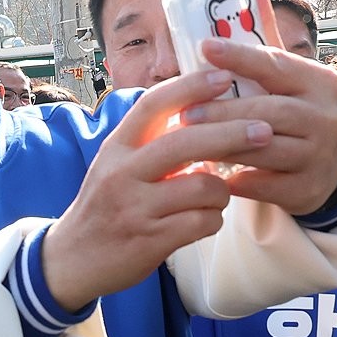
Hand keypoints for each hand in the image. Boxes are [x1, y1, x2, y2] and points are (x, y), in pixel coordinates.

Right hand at [43, 68, 272, 310]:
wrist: (72, 259)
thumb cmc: (103, 207)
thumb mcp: (114, 165)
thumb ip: (149, 142)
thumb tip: (199, 112)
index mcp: (115, 149)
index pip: (152, 105)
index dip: (190, 87)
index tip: (223, 77)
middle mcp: (122, 174)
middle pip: (186, 142)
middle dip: (232, 133)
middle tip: (264, 131)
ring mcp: (136, 208)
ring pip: (203, 186)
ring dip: (221, 191)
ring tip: (215, 196)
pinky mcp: (150, 240)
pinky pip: (203, 222)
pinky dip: (213, 220)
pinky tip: (204, 220)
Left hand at [180, 3, 336, 214]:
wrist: (325, 169)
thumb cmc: (290, 112)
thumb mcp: (283, 76)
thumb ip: (262, 35)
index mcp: (315, 81)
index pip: (274, 64)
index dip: (239, 56)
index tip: (203, 47)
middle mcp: (322, 116)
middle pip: (267, 111)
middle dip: (222, 112)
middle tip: (184, 113)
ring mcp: (316, 154)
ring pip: (263, 149)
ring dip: (222, 145)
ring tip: (187, 141)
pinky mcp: (304, 188)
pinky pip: (262, 184)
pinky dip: (234, 179)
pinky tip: (206, 175)